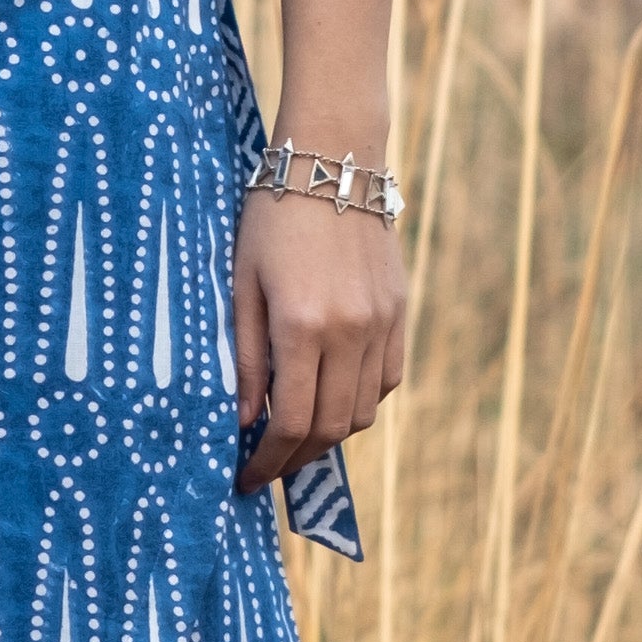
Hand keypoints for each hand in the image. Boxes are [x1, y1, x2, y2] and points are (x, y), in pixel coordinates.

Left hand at [232, 182, 406, 500]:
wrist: (334, 163)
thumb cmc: (271, 218)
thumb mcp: (242, 284)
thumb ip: (243, 356)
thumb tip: (243, 420)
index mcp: (302, 326)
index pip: (291, 422)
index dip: (268, 461)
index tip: (246, 478)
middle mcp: (350, 332)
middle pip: (332, 428)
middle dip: (296, 459)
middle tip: (266, 468)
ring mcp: (381, 324)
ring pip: (363, 411)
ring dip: (329, 435)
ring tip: (294, 436)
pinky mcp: (399, 313)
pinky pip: (386, 379)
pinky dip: (360, 401)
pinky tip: (331, 397)